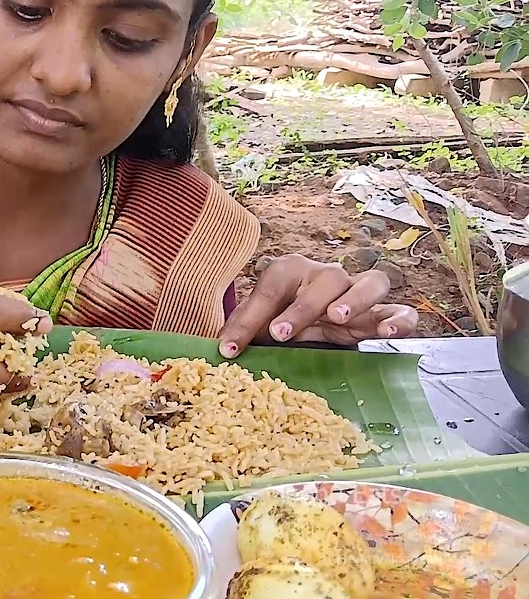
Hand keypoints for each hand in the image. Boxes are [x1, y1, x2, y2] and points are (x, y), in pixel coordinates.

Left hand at [218, 254, 416, 357]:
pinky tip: (388, 333)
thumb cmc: (283, 318)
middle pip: (325, 280)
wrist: (314, 324)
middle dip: (302, 307)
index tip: (232, 346)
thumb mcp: (259, 323)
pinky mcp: (383, 313)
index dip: (251, 317)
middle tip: (281, 333)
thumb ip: (243, 330)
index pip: (272, 287)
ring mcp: (359, 292)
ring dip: (355, 299)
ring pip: (370, 282)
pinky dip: (399, 319)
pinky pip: (400, 310)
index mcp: (292, 271)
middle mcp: (328, 276)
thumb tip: (220, 349)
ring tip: (338, 318)